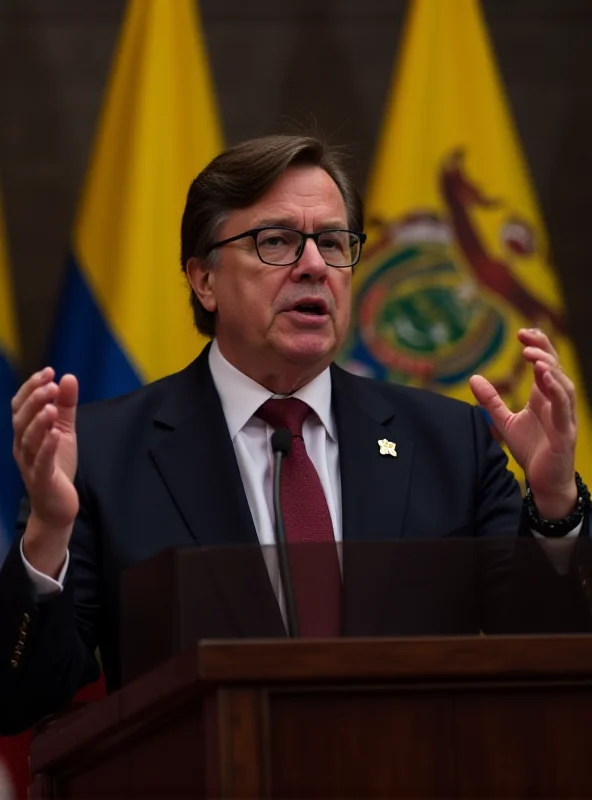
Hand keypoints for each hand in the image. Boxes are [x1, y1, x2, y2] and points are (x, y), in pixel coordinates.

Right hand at [12, 368, 78, 529]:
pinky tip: (55, 434)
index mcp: (26, 432)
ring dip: (39, 421)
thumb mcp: (64, 431)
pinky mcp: (41, 479)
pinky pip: (41, 462)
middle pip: (21, 419)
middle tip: (50, 385)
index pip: (21, 405)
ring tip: (52, 407)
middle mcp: (22, 446)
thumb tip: (68, 377)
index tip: (49, 372)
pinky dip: (46, 447)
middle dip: (35, 400)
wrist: (56, 505)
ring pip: (28, 439)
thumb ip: (66, 406)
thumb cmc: (57, 465)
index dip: (32, 387)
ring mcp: (29, 463)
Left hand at [469, 328, 576, 518]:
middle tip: (526, 337)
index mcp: (545, 398)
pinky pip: (564, 408)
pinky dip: (556, 390)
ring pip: (563, 385)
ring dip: (550, 368)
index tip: (521, 334)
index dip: (537, 346)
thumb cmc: (531, 450)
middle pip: (556, 368)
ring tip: (533, 356)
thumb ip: (491, 401)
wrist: (545, 483)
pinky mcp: (566, 433)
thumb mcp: (505, 421)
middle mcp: (557, 403)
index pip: (545, 364)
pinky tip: (545, 378)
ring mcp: (564, 417)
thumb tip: (473, 377)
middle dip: (543, 349)